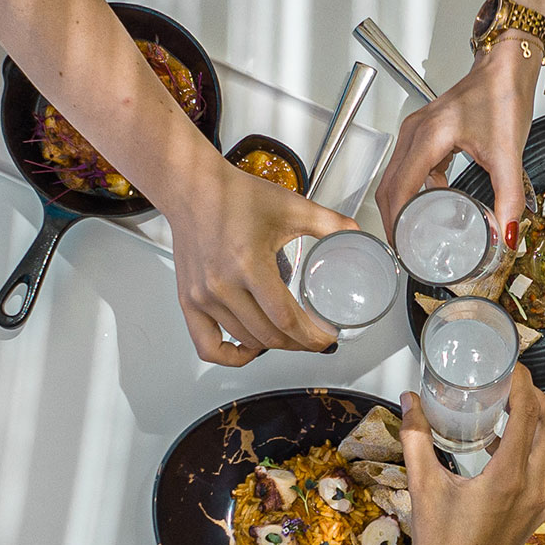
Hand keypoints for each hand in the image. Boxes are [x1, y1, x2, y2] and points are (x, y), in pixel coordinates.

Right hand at [159, 160, 356, 364]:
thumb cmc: (235, 195)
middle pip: (268, 336)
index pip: (286, 319)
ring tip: (289, 337)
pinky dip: (230, 356)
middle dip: (298, 344)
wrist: (193, 188)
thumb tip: (356, 234)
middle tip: (313, 338)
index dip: (311, 337)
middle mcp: (222, 285)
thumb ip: (329, 223)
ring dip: (272, 346)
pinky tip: (249, 349)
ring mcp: (202, 297)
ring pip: (245, 341)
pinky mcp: (189, 300)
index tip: (326, 339)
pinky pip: (208, 346)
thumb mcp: (291, 207)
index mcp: (248, 264)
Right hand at [375, 41, 540, 250]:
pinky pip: (407, 167)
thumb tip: (506, 232)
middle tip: (405, 249)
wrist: (505, 66)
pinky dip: (413, 189)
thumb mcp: (509, 153)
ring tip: (412, 232)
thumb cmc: (502, 95)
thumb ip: (509, 197)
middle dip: (392, 221)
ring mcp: (416, 132)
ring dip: (399, 206)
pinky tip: (432, 201)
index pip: (400, 189)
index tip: (404, 248)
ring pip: (393, 177)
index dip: (398, 223)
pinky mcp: (423, 133)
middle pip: (387, 186)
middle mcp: (415, 133)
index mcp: (428, 137)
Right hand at [398, 366, 544, 544]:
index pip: (529, 413)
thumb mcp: (423, 488)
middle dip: (538, 397)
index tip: (507, 366)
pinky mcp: (541, 511)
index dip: (522, 382)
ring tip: (512, 410)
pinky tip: (506, 444)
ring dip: (544, 420)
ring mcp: (543, 500)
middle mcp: (536, 485)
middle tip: (509, 387)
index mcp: (509, 477)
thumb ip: (416, 438)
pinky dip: (541, 445)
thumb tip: (408, 399)